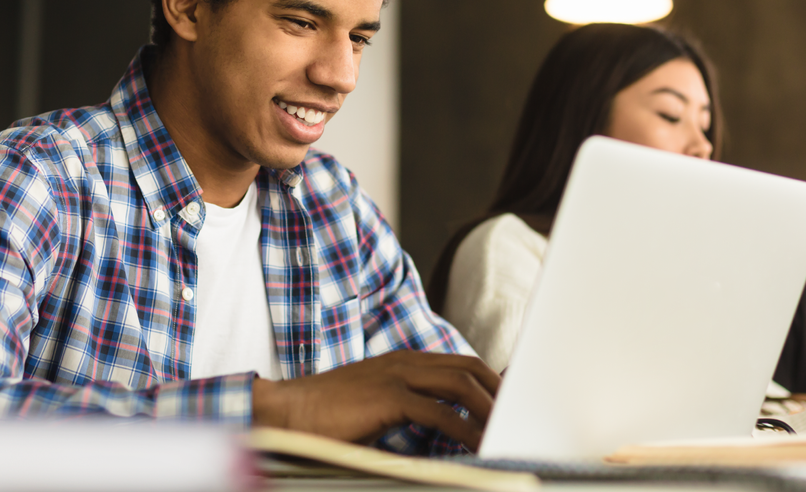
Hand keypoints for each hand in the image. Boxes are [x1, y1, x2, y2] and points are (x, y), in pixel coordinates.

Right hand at [252, 351, 499, 450]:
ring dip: (488, 408)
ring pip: (460, 383)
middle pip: (468, 367)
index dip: (489, 379)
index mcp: (402, 362)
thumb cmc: (328, 415)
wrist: (286, 411)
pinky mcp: (387, 397)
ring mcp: (395, 375)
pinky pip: (439, 412)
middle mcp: (404, 362)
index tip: (510, 400)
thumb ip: (408, 406)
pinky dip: (464, 428)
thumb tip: (443, 426)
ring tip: (506, 431)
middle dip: (498, 390)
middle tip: (519, 415)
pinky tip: (476, 444)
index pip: (458, 362)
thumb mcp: (375, 405)